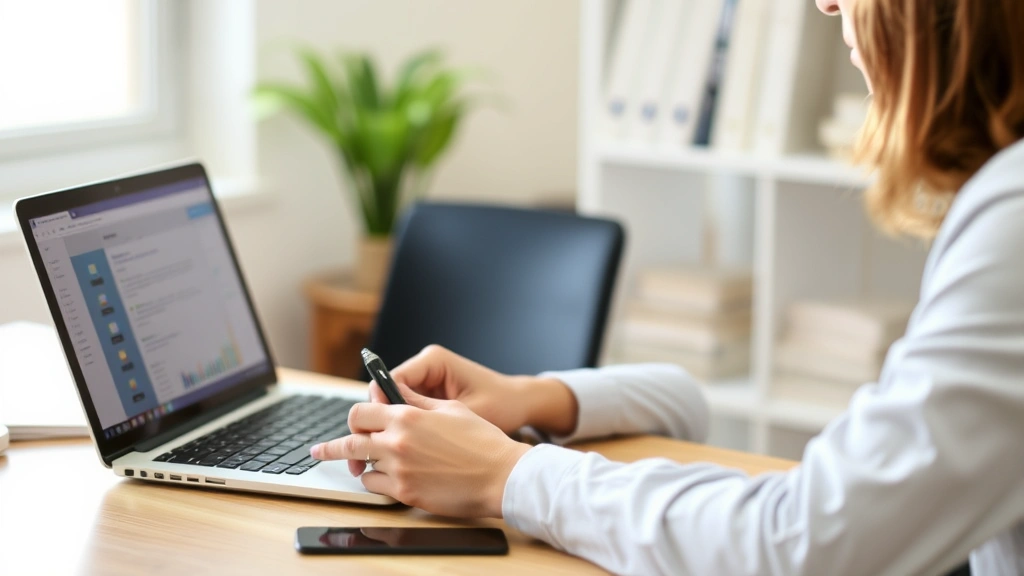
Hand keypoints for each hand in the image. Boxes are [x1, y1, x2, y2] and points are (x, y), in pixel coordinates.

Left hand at [311, 382, 531, 517]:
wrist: (500, 474)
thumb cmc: (481, 441)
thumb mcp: (449, 409)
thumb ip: (417, 404)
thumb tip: (395, 396)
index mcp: (407, 416)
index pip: (361, 413)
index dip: (356, 417)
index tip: (352, 423)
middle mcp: (397, 441)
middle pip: (349, 442)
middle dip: (332, 447)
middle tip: (320, 450)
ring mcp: (400, 469)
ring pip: (363, 468)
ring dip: (364, 466)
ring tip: (362, 467)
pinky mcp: (406, 493)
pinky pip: (376, 487)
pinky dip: (378, 483)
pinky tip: (387, 479)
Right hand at [391, 345, 579, 436]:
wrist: (520, 404)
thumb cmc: (501, 404)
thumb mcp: (463, 411)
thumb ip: (427, 413)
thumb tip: (391, 419)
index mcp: (433, 361)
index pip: (391, 380)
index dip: (380, 407)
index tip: (378, 432)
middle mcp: (426, 367)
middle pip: (388, 393)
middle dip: (381, 420)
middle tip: (376, 448)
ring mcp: (427, 380)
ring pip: (394, 406)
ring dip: (393, 427)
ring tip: (390, 452)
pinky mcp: (430, 395)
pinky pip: (408, 412)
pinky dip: (406, 429)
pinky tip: (407, 449)